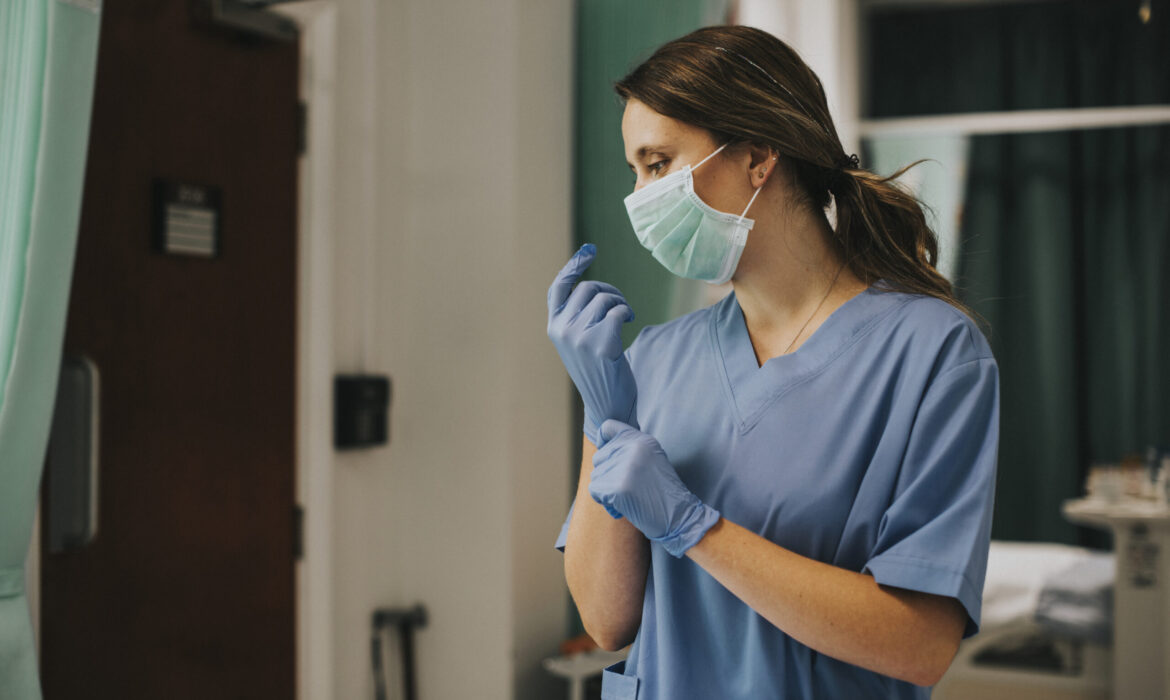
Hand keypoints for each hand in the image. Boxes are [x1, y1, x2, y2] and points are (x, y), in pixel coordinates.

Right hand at [547, 244, 638, 445]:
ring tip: (625, 317)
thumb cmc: (598, 370)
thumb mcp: (578, 341)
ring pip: (604, 298)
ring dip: (620, 303)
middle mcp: (562, 330)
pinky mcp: (600, 343)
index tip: (590, 250)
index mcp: (553, 327)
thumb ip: (576, 316)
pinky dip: (626, 312)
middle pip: (588, 288)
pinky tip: (629, 323)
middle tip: (621, 305)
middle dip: (609, 290)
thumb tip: (592, 285)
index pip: (558, 288)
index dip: (573, 267)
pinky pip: (618, 310)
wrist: (608, 405)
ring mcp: (579, 337)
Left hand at [589, 420, 720, 557]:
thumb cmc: (663, 492)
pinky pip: (595, 491)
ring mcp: (625, 467)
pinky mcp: (618, 487)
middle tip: (627, 487)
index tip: (608, 457)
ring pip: (596, 476)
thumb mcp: (652, 459)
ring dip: (606, 490)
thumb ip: (629, 450)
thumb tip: (600, 448)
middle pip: (599, 457)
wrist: (680, 516)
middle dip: (607, 475)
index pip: (607, 427)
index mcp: (642, 439)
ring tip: (629, 497)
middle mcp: (633, 448)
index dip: (602, 441)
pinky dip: (605, 502)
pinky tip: (622, 507)